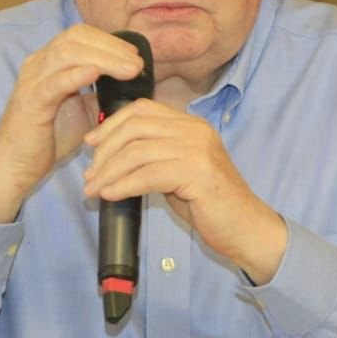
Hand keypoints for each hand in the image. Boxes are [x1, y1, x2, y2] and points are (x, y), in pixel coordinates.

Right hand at [0, 25, 143, 223]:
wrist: (15, 165)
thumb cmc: (48, 138)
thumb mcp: (82, 111)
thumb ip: (100, 95)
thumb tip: (131, 87)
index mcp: (49, 62)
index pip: (80, 35)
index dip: (109, 41)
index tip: (135, 55)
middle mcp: (38, 64)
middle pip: (75, 38)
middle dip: (111, 46)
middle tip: (138, 63)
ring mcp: (32, 81)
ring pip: (67, 54)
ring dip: (103, 58)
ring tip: (129, 70)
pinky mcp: (31, 102)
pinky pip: (54, 83)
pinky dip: (76, 75)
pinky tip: (96, 74)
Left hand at [82, 99, 287, 282]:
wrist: (246, 228)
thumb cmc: (209, 204)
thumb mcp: (178, 171)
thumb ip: (153, 156)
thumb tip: (111, 156)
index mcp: (191, 124)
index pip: (142, 109)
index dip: (111, 124)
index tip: (91, 143)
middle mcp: (195, 130)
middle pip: (136, 127)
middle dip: (105, 150)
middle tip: (90, 175)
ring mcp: (198, 149)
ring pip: (138, 151)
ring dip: (108, 172)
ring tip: (94, 189)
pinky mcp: (198, 173)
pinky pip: (148, 174)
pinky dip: (124, 185)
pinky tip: (110, 195)